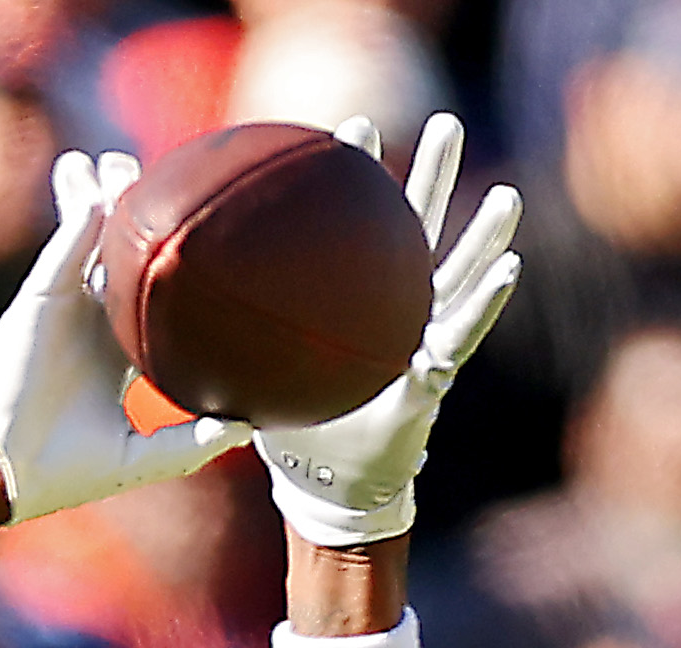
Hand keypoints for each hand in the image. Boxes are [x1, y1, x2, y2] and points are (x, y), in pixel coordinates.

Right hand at [0, 151, 245, 531]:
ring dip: (99, 194)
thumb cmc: (67, 471)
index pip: (145, 296)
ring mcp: (61, 306)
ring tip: (113, 161)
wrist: (6, 472)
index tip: (196, 240)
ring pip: (86, 237)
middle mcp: (88, 322)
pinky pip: (64, 243)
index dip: (167, 267)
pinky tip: (85, 176)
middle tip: (156, 178)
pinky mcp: (38, 297)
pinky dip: (77, 207)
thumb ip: (194, 440)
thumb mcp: (145, 457)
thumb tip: (252, 425)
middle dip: (129, 214)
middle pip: (114, 254)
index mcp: (113, 351)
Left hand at [253, 115, 525, 549]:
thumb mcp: (252, 374)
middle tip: (445, 123)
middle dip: (433, 177)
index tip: (350, 128)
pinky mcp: (434, 379)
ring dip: (485, 237)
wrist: (327, 490)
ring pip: (460, 276)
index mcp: (355, 304)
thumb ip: (226, 337)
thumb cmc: (294, 432)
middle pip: (417, 231)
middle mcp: (396, 312)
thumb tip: (170, 306)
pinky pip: (464, 336)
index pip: (356, 229)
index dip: (356, 181)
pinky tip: (510, 269)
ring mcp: (423, 341)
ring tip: (507, 197)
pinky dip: (487, 304)